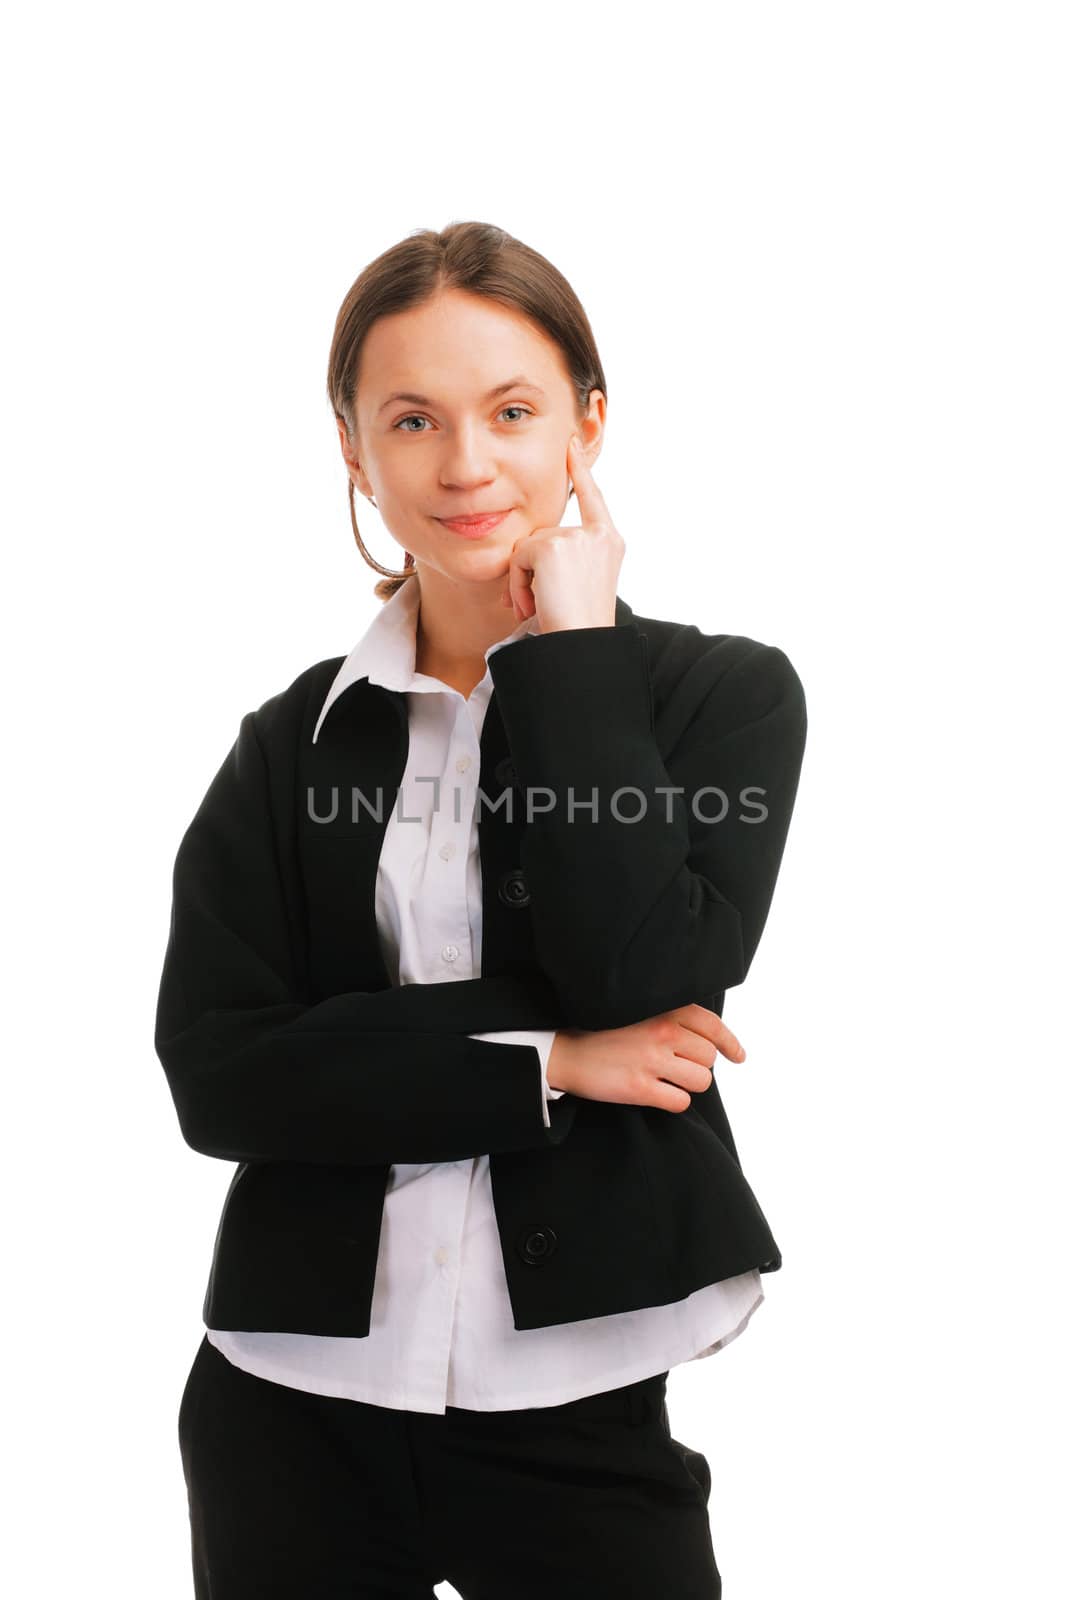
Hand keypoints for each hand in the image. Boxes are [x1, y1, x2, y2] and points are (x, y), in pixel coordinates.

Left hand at [501, 434, 624, 630]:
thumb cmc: (577, 630)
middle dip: (531, 571)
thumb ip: (564, 557)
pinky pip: (517, 557)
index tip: (570, 446)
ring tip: (539, 609)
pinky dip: (517, 584)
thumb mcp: (579, 585)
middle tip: (539, 606)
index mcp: (609, 543)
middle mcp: (598, 536)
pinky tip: (533, 605)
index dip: (580, 471)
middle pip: (543, 535)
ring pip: (527, 547)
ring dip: (523, 582)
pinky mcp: (553, 546)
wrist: (581, 648)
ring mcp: (577, 538)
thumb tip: (530, 550)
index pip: (593, 498)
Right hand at [545, 1004, 746, 1113]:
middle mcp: (662, 1032)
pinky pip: (680, 1102)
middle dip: (698, 1066)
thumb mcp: (638, 1013)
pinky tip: (657, 1094)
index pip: (712, 1025)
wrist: (566, 1052)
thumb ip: (671, 1021)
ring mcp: (652, 1060)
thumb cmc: (604, 1034)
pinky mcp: (640, 1088)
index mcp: (663, 1011)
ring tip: (667, 1081)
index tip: (738, 1057)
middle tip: (677, 1068)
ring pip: (700, 1081)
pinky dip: (673, 1102)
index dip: (731, 1044)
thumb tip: (709, 1042)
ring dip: (688, 1085)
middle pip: (708, 1057)